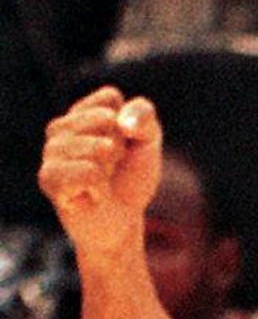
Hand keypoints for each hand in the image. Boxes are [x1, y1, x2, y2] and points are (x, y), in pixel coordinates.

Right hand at [38, 87, 162, 258]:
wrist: (122, 220)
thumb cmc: (131, 178)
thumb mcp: (148, 142)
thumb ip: (144, 118)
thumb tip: (120, 121)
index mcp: (81, 113)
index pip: (110, 98)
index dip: (129, 125)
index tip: (125, 145)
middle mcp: (60, 128)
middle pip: (106, 119)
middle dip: (121, 146)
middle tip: (113, 167)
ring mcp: (50, 152)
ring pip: (99, 147)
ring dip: (111, 168)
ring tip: (102, 181)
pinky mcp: (49, 178)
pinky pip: (89, 172)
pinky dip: (101, 187)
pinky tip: (92, 195)